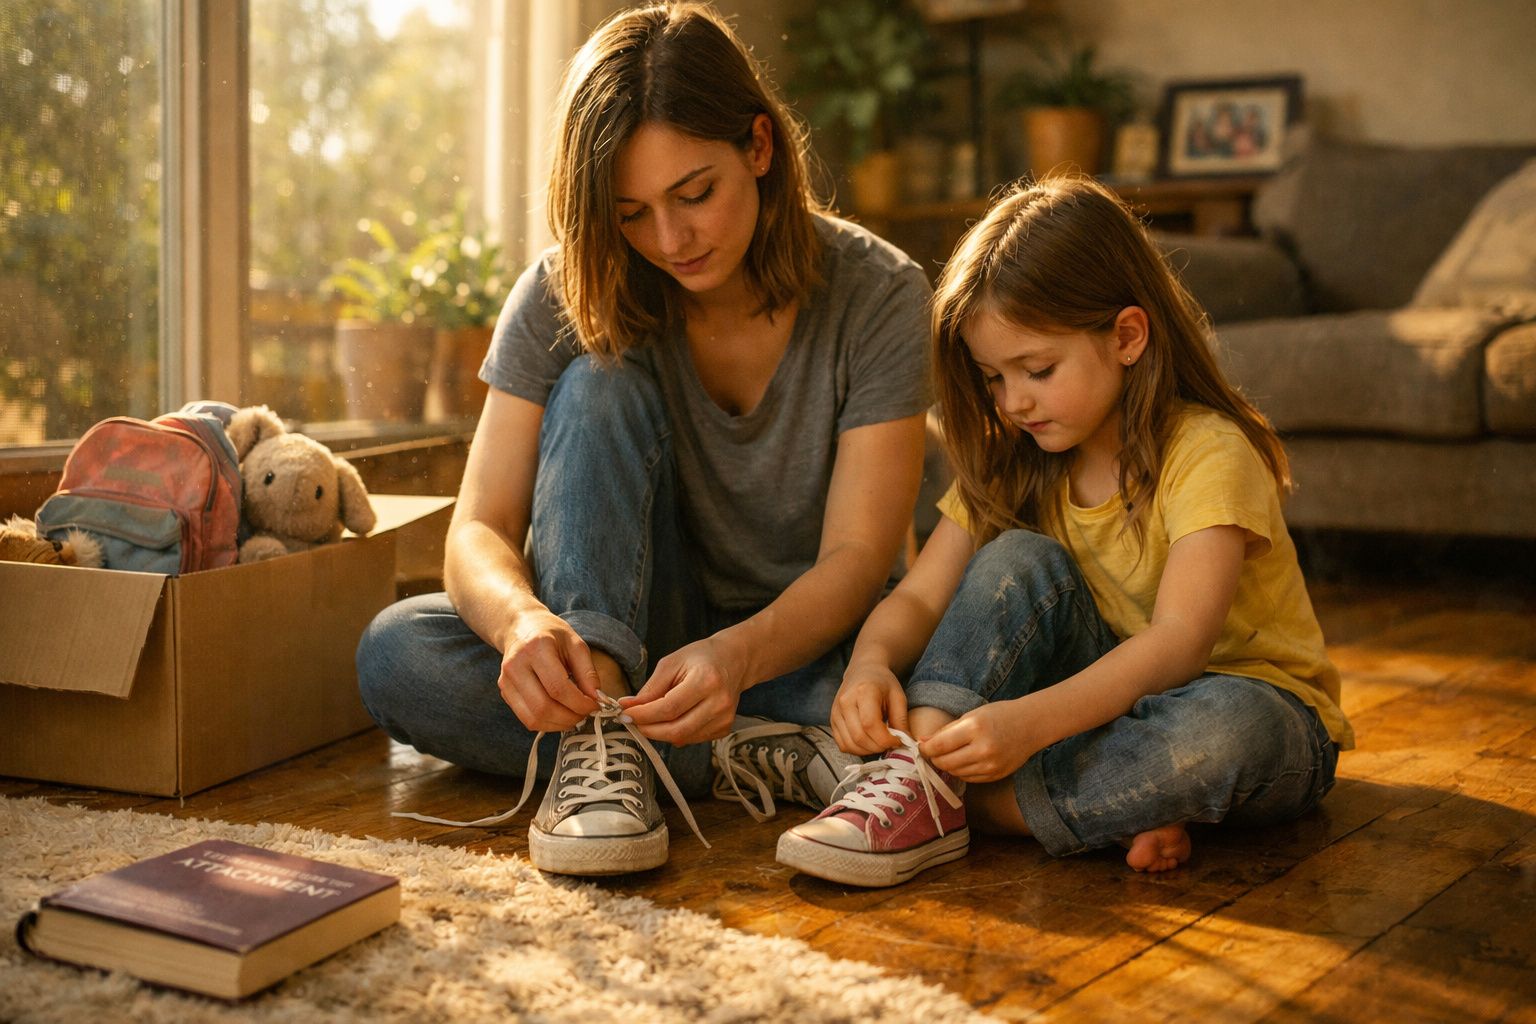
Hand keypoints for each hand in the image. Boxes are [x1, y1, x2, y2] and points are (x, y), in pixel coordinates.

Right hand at [497, 610, 600, 731]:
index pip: (558, 687)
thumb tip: (596, 699)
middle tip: (586, 714)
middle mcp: (516, 666)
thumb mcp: (575, 644)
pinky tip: (560, 715)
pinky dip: (547, 723)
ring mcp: (506, 681)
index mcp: (536, 648)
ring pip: (533, 718)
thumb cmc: (551, 635)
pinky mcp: (504, 692)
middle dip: (570, 717)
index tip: (594, 705)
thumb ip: (588, 672)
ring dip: (558, 724)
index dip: (579, 703)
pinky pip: (526, 719)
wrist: (521, 627)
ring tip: (574, 716)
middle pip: (543, 707)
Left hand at [619, 634, 746, 745]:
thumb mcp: (672, 663)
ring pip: (682, 738)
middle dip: (648, 729)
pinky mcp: (724, 728)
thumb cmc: (701, 657)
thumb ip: (651, 688)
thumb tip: (627, 707)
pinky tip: (672, 719)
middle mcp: (719, 703)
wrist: (734, 661)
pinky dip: (675, 733)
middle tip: (632, 722)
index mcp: (706, 681)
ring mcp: (724, 719)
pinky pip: (692, 739)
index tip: (624, 713)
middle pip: (676, 729)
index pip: (669, 708)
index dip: (643, 715)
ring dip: (660, 733)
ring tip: (650, 718)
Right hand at [829, 663, 908, 754]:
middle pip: (859, 737)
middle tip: (890, 743)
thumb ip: (901, 720)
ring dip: (868, 751)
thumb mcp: (898, 696)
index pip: (870, 724)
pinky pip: (843, 744)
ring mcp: (835, 712)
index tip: (897, 741)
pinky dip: (857, 749)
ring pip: (850, 744)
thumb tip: (905, 743)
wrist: (863, 671)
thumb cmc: (883, 683)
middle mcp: (845, 702)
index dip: (885, 739)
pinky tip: (868, 742)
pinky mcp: (832, 721)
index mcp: (863, 691)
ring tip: (880, 742)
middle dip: (878, 747)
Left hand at [919, 699, 1036, 782]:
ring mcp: (991, 765)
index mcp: (975, 728)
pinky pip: (969, 778)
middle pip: (945, 763)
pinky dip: (962, 771)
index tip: (921, 747)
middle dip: (935, 758)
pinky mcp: (996, 775)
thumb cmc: (1000, 715)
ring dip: (948, 765)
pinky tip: (965, 760)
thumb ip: (947, 730)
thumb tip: (924, 743)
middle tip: (933, 752)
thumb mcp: (972, 715)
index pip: (940, 745)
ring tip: (950, 754)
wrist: (1031, 725)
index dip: (926, 749)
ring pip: (956, 773)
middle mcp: (983, 749)